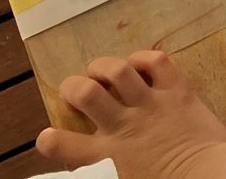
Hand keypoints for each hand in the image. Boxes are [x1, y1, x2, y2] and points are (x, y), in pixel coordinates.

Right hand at [35, 51, 225, 178]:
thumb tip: (97, 167)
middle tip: (75, 90)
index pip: (62, 145)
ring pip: (117, 70)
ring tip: (100, 71)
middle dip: (72, 86)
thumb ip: (106, 171)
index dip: (49, 140)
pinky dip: (143, 57)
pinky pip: (156, 61)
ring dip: (103, 66)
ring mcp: (151, 105)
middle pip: (86, 93)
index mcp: (106, 158)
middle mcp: (123, 126)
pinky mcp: (178, 92)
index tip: (48, 137)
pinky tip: (139, 64)